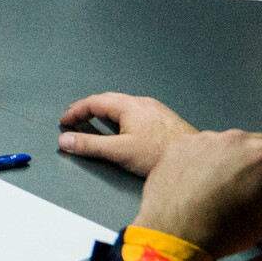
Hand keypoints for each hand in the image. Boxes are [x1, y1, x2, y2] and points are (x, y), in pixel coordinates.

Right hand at [56, 90, 198, 175]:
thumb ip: (90, 145)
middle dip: (88, 109)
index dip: (75, 111)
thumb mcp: (119, 151)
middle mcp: (142, 103)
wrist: (197, 160)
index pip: (93, 102)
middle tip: (74, 120)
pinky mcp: (163, 120)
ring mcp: (154, 110)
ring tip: (94, 122)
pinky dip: (119, 117)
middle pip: (107, 100)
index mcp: (128, 105)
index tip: (64, 122)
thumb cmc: (160, 154)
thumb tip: (64, 141)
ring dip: (104, 112)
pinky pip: (134, 112)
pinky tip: (122, 129)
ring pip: (122, 106)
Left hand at [136, 99, 261, 258]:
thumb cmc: (225, 232)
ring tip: (216, 195)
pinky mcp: (182, 143)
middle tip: (248, 193)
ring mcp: (208, 138)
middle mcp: (238, 141)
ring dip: (231, 164)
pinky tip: (196, 187)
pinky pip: (203, 150)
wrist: (171, 235)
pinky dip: (204, 164)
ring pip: (230, 148)